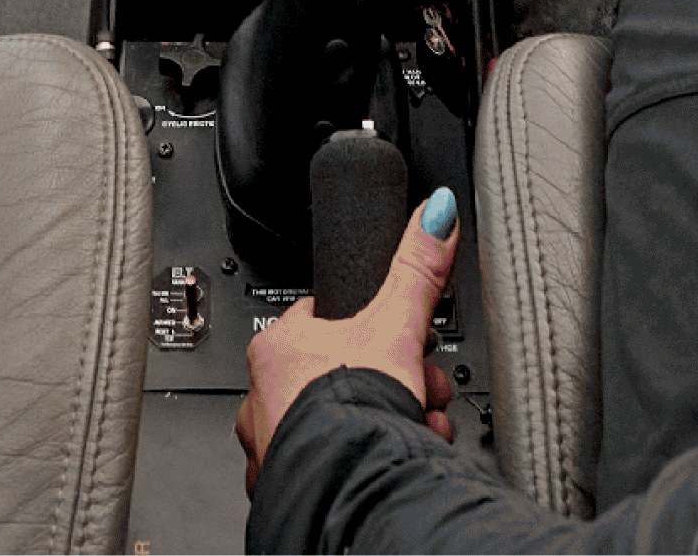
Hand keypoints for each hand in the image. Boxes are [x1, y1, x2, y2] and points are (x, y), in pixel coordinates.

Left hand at [236, 185, 459, 487]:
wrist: (351, 484)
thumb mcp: (398, 323)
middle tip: (417, 392)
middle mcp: (261, 395)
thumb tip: (436, 213)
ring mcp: (266, 444)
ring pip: (328, 424)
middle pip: (335, 376)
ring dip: (374, 424)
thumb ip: (417, 267)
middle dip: (385, 385)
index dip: (372, 330)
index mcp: (278, 347)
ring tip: (410, 428)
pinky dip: (351, 462)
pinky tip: (381, 458)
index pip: (322, 320)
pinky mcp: (280, 485)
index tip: (397, 344)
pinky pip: (318, 467)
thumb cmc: (354, 408)